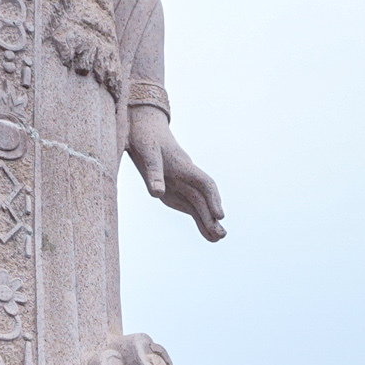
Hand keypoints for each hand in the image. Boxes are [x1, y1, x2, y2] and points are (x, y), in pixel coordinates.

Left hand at [125, 108, 226, 241]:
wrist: (142, 124)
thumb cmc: (144, 136)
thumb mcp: (146, 152)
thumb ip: (152, 173)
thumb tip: (157, 194)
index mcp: (183, 165)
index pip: (204, 183)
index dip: (213, 199)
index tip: (219, 215)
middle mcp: (186, 176)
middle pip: (204, 198)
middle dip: (212, 216)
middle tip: (221, 236)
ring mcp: (181, 184)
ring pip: (199, 204)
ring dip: (208, 221)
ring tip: (218, 239)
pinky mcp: (173, 190)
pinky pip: (190, 207)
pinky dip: (199, 221)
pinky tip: (208, 235)